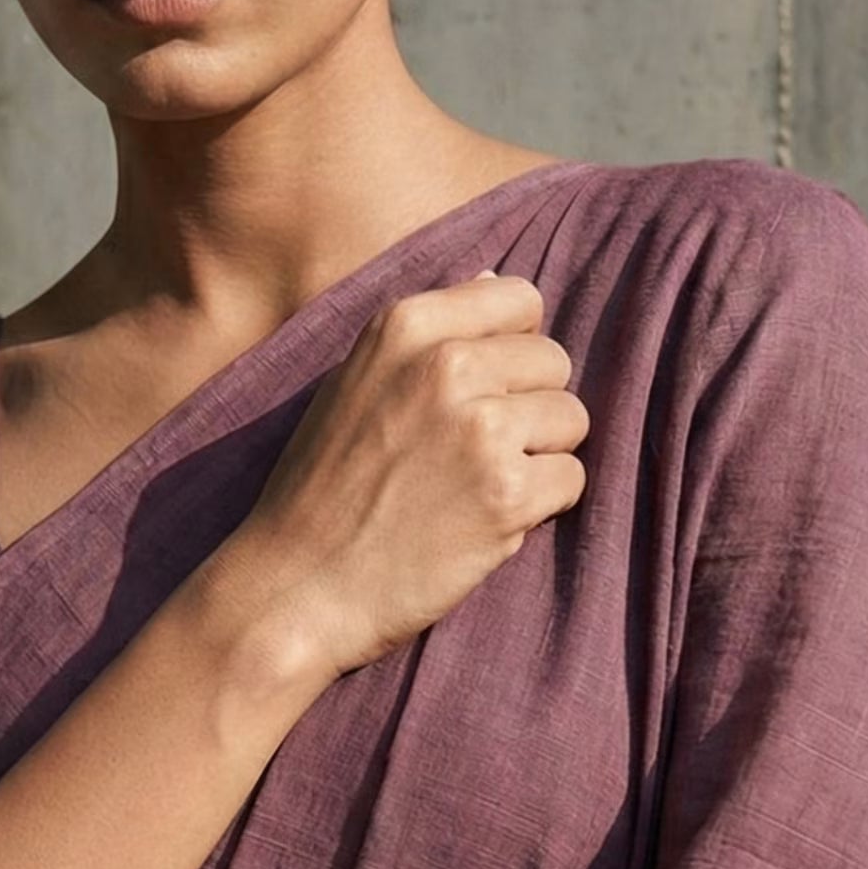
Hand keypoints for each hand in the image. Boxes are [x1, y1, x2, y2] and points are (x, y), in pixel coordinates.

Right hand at [235, 269, 589, 677]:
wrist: (296, 587)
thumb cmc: (323, 489)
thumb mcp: (356, 383)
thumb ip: (428, 335)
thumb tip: (497, 281)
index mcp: (407, 325)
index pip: (520, 300)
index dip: (513, 348)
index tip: (484, 391)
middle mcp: (449, 364)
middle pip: (553, 362)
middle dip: (530, 407)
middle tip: (476, 453)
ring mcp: (482, 429)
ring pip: (571, 420)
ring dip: (540, 458)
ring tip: (478, 488)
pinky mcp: (507, 495)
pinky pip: (571, 479)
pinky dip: (541, 507)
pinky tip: (486, 523)